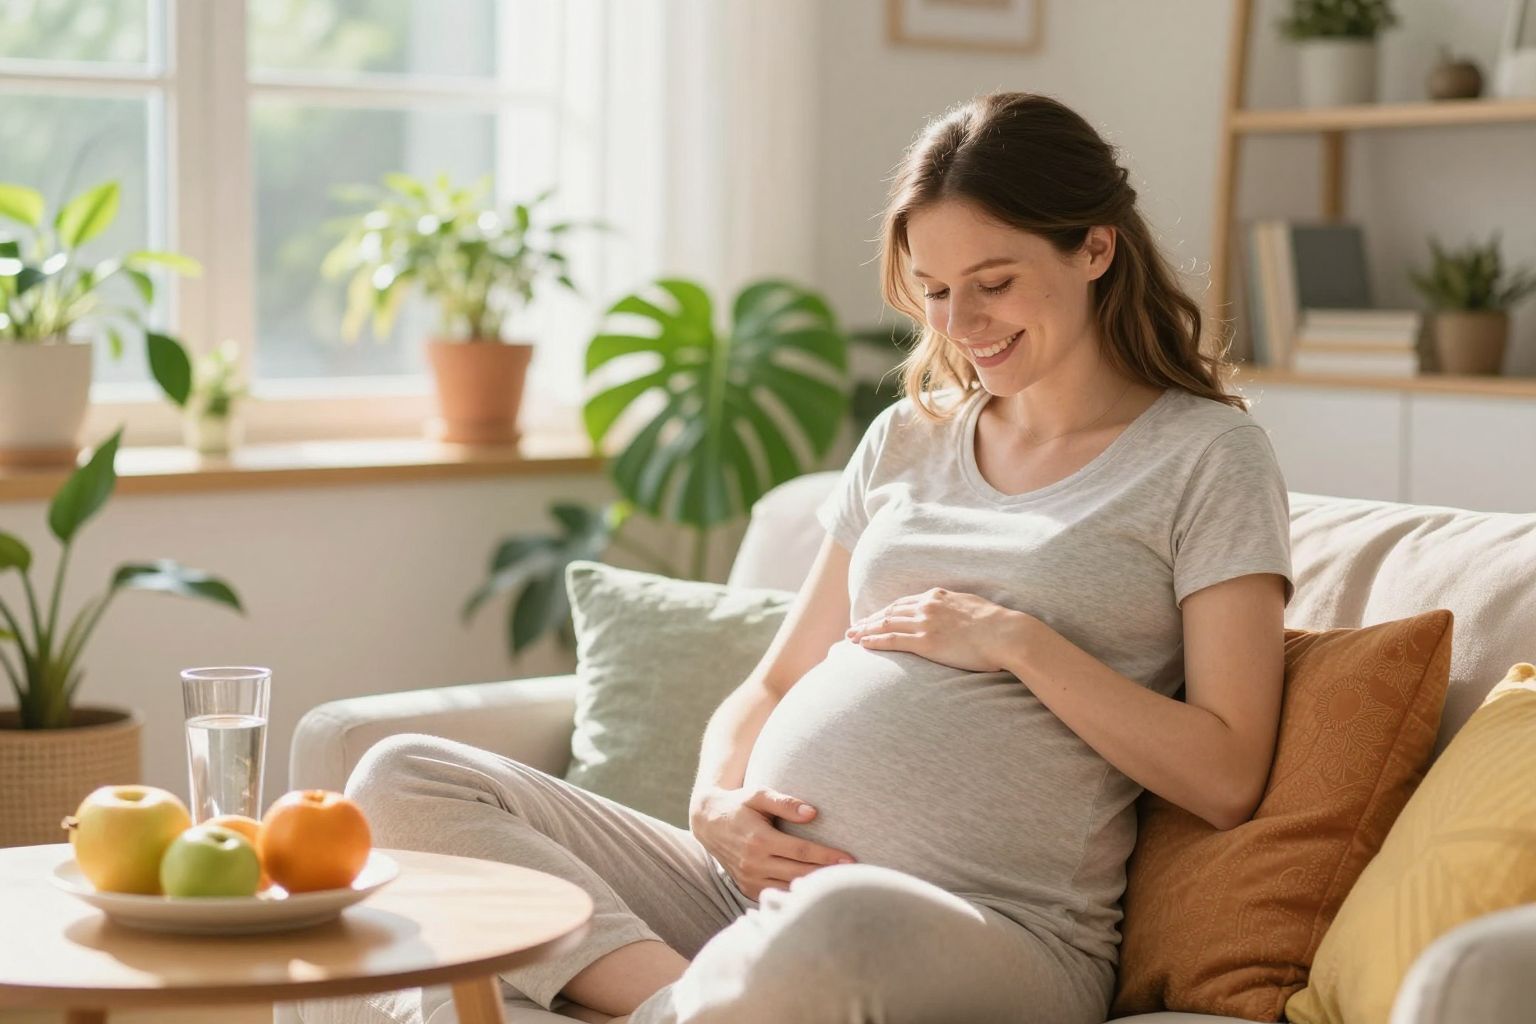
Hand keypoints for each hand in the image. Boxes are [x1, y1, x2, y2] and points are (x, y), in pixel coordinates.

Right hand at [688, 785, 856, 901]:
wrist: (708, 822)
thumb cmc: (740, 804)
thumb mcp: (759, 794)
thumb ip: (785, 802)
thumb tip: (813, 813)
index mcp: (759, 840)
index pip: (801, 852)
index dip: (827, 856)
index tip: (850, 858)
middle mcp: (753, 863)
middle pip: (799, 874)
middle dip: (827, 875)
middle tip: (854, 875)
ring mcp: (749, 879)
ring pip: (789, 889)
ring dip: (813, 889)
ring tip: (839, 886)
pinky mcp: (747, 889)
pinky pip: (776, 896)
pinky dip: (794, 896)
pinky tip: (814, 894)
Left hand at [844, 587, 1034, 672]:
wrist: (1006, 634)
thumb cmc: (997, 625)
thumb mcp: (973, 607)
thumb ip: (957, 608)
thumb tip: (956, 615)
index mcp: (938, 596)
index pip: (904, 603)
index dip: (886, 610)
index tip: (874, 617)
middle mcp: (927, 606)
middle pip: (890, 611)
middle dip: (869, 619)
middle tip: (854, 627)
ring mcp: (925, 623)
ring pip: (886, 624)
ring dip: (865, 630)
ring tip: (850, 637)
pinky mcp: (926, 642)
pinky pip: (892, 640)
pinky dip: (874, 641)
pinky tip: (862, 644)